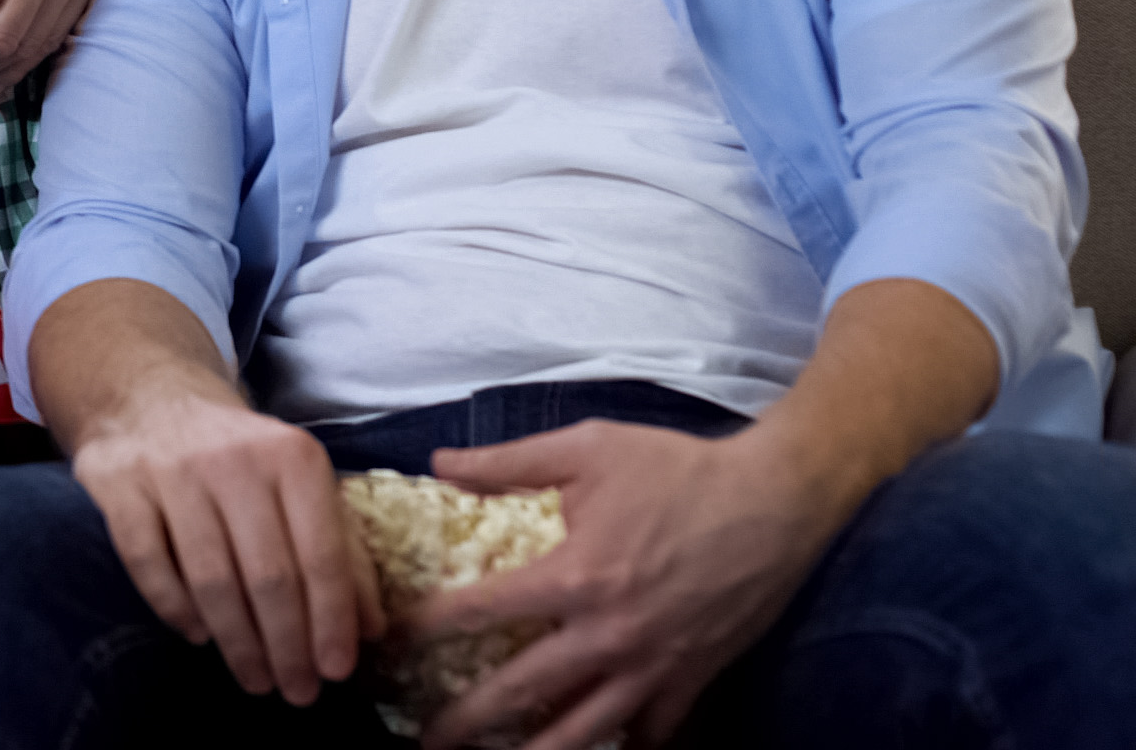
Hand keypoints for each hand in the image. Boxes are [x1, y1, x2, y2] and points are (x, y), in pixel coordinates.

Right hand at [72, 366, 383, 705]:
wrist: (153, 398)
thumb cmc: (242, 459)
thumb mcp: (301, 486)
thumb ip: (341, 550)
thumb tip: (370, 630)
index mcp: (291, 455)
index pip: (321, 554)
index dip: (331, 620)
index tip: (336, 672)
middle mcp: (233, 458)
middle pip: (268, 575)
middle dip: (287, 646)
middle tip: (296, 692)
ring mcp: (171, 468)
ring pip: (210, 577)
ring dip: (237, 642)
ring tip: (255, 679)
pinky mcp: (119, 482)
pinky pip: (147, 562)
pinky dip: (174, 608)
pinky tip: (197, 635)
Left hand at [410, 423, 838, 749]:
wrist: (776, 501)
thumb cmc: (679, 469)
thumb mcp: (588, 447)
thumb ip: (509, 461)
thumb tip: (439, 461)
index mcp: (576, 577)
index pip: (481, 612)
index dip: (428, 629)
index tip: (391, 643)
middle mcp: (610, 635)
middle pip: (523, 692)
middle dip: (467, 721)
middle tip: (425, 740)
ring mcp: (653, 668)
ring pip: (582, 731)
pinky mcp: (691, 682)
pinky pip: (647, 735)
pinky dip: (616, 749)